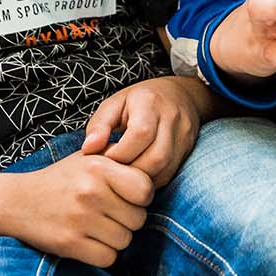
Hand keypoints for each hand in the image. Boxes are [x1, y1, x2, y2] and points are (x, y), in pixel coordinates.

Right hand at [2, 153, 153, 265]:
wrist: (16, 201)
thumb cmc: (61, 179)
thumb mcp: (88, 158)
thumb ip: (119, 162)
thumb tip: (155, 171)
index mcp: (99, 167)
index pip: (145, 189)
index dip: (141, 197)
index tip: (128, 197)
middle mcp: (91, 191)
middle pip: (139, 219)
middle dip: (128, 220)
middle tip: (109, 214)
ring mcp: (80, 219)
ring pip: (125, 240)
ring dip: (115, 238)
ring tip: (97, 227)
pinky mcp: (70, 243)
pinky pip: (108, 258)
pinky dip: (103, 254)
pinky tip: (90, 242)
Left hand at [80, 76, 213, 188]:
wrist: (179, 95)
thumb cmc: (139, 100)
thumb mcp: (114, 104)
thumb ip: (99, 125)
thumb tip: (88, 149)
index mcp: (150, 103)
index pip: (140, 134)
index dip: (119, 153)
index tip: (104, 159)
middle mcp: (172, 119)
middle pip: (156, 157)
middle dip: (130, 171)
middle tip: (112, 172)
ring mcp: (184, 136)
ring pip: (164, 169)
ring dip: (140, 179)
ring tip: (123, 175)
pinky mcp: (188, 151)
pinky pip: (169, 174)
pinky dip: (150, 180)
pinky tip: (136, 176)